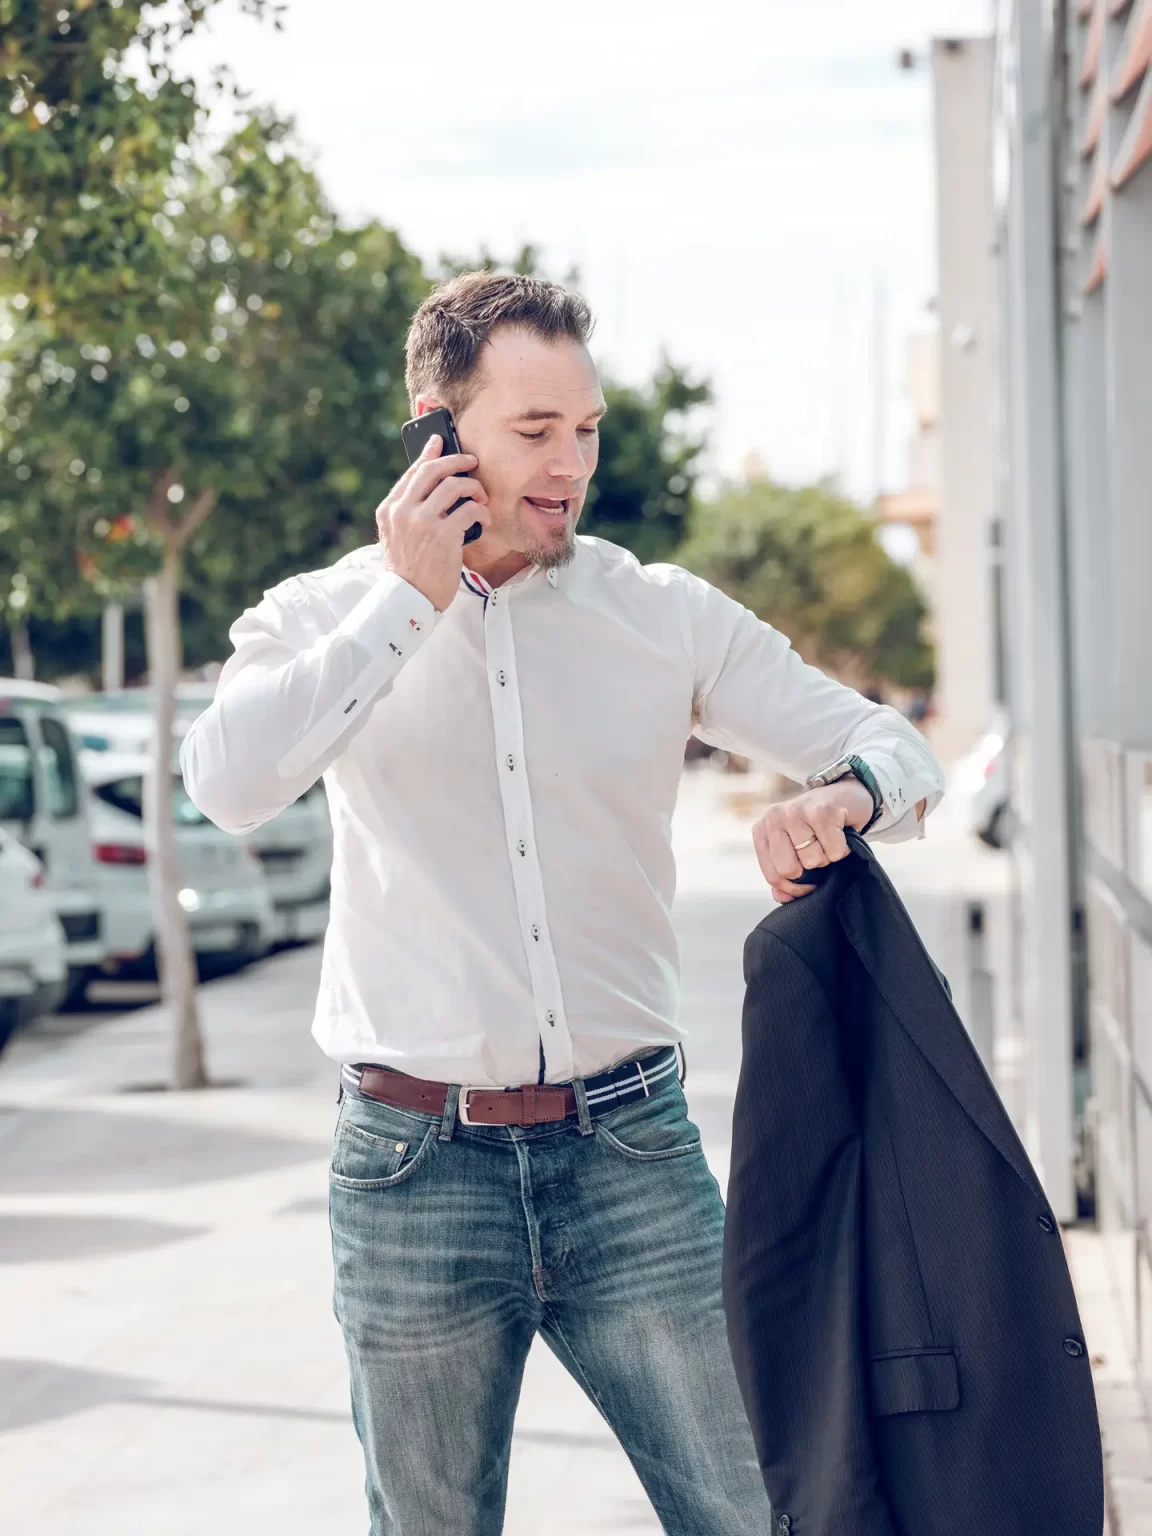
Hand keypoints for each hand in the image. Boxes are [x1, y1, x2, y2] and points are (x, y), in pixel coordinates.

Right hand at [374, 434, 489, 611]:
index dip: (429, 454)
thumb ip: (408, 512)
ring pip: (454, 486)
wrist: (408, 600)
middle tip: (472, 461)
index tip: (441, 442)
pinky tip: (484, 519)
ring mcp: (422, 522)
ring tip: (481, 498)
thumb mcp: (397, 537)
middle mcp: (402, 511)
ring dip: (473, 488)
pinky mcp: (443, 535)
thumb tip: (432, 488)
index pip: (412, 473)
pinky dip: (481, 512)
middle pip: (432, 470)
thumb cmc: (408, 571)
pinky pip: (469, 510)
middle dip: (456, 460)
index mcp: (389, 509)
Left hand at [751, 781, 874, 902]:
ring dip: (828, 857)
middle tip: (819, 854)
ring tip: (828, 840)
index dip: (794, 888)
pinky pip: (835, 851)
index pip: (772, 875)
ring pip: (814, 860)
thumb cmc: (817, 828)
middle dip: (810, 870)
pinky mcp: (823, 810)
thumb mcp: (795, 850)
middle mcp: (775, 817)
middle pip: (789, 870)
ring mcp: (797, 811)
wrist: (846, 796)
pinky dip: (843, 849)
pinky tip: (840, 834)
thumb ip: (784, 876)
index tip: (808, 883)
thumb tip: (782, 898)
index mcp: (763, 829)